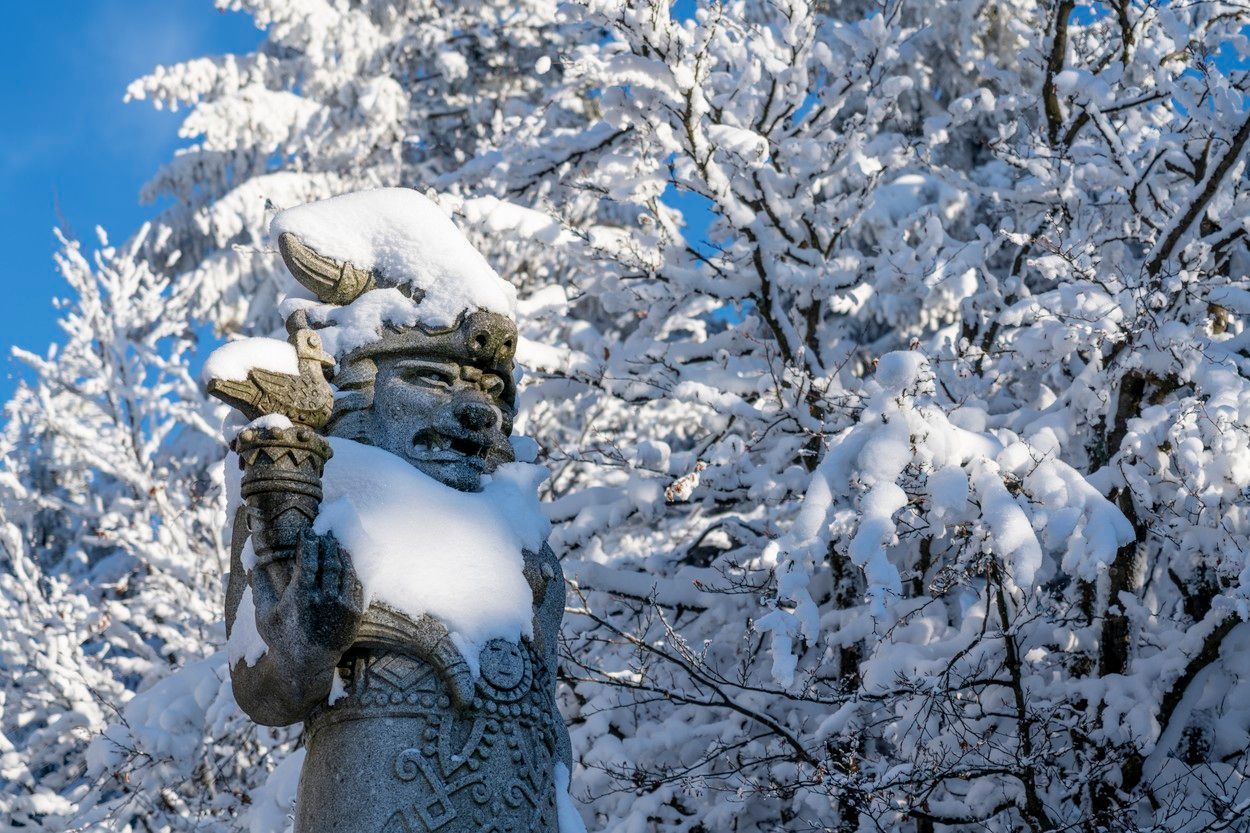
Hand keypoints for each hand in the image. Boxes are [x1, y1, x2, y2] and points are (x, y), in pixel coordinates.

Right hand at [260, 529, 363, 659]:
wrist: (305, 664)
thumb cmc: (281, 638)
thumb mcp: (265, 614)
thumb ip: (260, 586)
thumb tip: (252, 564)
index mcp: (301, 595)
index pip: (308, 559)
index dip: (309, 542)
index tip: (308, 532)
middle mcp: (323, 599)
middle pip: (329, 561)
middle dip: (327, 544)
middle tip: (325, 533)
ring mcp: (341, 606)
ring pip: (345, 571)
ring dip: (341, 554)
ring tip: (336, 544)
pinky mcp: (353, 614)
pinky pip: (355, 586)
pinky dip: (351, 572)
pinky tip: (346, 565)